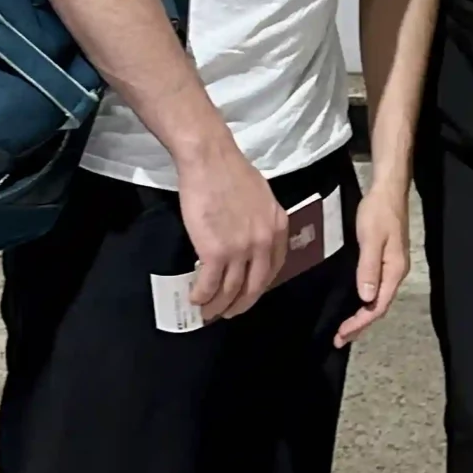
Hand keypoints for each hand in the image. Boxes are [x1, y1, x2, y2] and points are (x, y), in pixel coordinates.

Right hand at [179, 136, 288, 321]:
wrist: (210, 159)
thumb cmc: (230, 172)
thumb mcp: (261, 197)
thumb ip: (261, 221)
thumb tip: (251, 238)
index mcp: (278, 227)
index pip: (274, 269)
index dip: (258, 287)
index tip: (247, 293)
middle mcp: (264, 243)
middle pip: (255, 287)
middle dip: (241, 305)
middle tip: (228, 313)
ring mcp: (241, 250)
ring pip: (231, 290)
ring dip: (218, 306)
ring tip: (208, 312)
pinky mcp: (216, 252)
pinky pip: (210, 285)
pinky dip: (202, 296)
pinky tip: (195, 298)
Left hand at [336, 182, 410, 348]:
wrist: (387, 190)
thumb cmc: (378, 213)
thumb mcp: (371, 239)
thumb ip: (368, 268)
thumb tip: (365, 298)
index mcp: (394, 271)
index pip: (378, 306)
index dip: (360, 322)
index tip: (342, 334)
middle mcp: (395, 273)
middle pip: (379, 307)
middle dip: (360, 325)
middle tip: (339, 339)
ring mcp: (391, 268)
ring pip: (377, 300)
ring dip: (361, 316)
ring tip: (345, 330)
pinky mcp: (385, 261)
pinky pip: (375, 289)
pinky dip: (363, 301)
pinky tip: (353, 304)